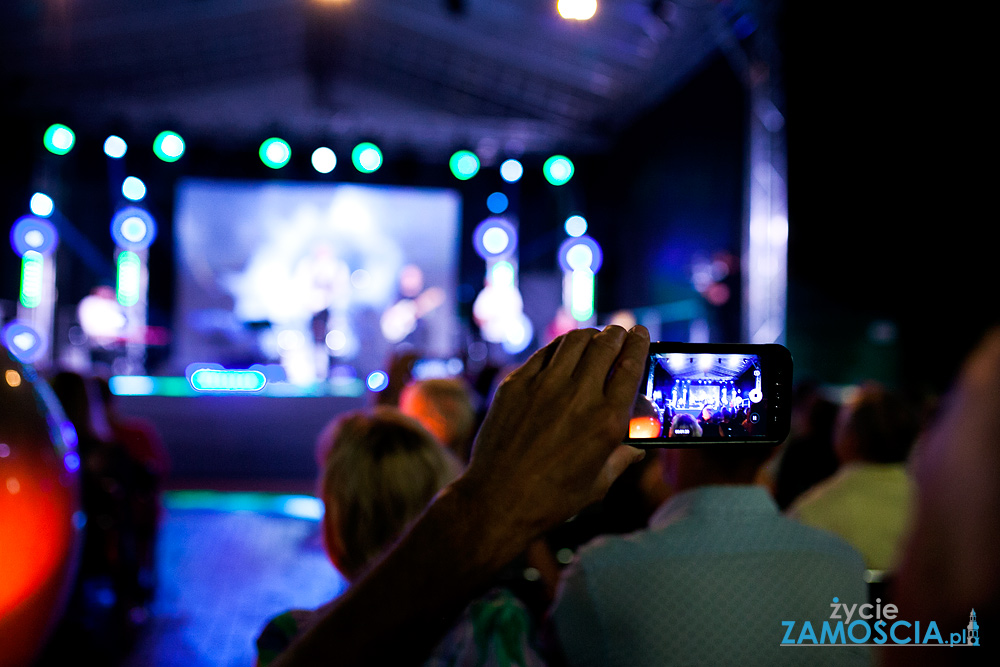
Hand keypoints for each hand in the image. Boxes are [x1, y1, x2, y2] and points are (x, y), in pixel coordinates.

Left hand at [457, 325, 649, 539]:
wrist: (497, 501)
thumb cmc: (551, 499)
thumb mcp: (598, 483)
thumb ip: (621, 459)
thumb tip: (637, 448)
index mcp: (607, 421)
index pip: (631, 366)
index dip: (639, 344)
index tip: (641, 335)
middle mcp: (579, 397)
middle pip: (605, 346)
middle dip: (617, 334)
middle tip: (620, 332)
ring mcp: (544, 386)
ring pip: (574, 341)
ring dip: (589, 335)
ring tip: (593, 338)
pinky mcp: (515, 384)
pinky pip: (544, 354)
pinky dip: (560, 348)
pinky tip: (563, 351)